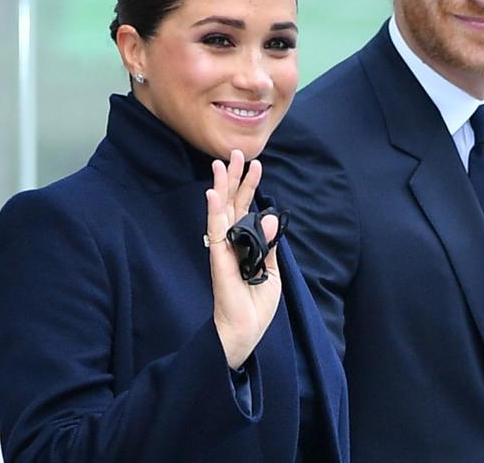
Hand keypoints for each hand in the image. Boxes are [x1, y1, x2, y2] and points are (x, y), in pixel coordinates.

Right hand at [207, 150, 282, 369]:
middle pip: (232, 204)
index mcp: (245, 245)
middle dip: (234, 178)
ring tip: (221, 164)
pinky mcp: (219, 261)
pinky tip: (212, 195)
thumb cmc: (256, 305)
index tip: (256, 164)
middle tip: (235, 152)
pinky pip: (216, 233)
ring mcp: (223, 250)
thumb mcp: (271, 272)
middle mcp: (231, 243)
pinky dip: (214, 213)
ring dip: (222, 187)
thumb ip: (269, 245)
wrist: (245, 331)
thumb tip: (271, 217)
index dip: (251, 187)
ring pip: (222, 212)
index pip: (246, 209)